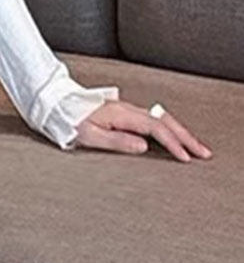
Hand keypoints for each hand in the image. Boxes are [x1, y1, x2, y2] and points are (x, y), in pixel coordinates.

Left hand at [74, 100, 212, 161]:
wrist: (58, 105)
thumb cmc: (71, 122)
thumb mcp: (90, 136)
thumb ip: (118, 142)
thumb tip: (143, 147)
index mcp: (122, 115)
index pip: (156, 129)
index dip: (173, 143)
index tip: (185, 157)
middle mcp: (129, 109)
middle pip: (166, 121)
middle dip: (187, 137)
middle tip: (203, 153)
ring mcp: (129, 110)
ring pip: (162, 119)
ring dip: (181, 132)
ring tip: (196, 147)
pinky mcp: (126, 113)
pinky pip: (154, 119)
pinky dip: (170, 128)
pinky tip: (176, 136)